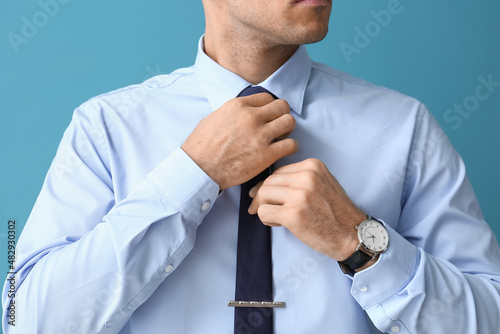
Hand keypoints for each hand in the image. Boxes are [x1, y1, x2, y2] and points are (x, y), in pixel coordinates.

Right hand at [181, 93, 298, 189]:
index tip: (269, 116)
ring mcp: (260, 136)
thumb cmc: (201, 146)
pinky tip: (284, 151)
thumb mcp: (214, 118)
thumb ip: (233, 113)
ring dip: (288, 130)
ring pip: (289, 122)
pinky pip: (291, 145)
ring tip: (282, 138)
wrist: (198, 169)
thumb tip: (244, 112)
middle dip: (282, 115)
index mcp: (238, 106)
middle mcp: (251, 117)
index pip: (267, 98)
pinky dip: (291, 147)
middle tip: (278, 126)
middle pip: (282, 107)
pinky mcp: (266, 155)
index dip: (270, 107)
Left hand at [248, 158, 366, 260]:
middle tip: (262, 209)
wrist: (353, 235)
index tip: (266, 197)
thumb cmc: (336, 213)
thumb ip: (299, 179)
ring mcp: (300, 195)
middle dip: (261, 197)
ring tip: (276, 218)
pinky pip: (264, 212)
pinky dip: (266, 220)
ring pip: (263, 195)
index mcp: (313, 166)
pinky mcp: (294, 214)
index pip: (279, 172)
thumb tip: (265, 184)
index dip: (269, 186)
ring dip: (263, 208)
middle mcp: (306, 177)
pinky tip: (278, 224)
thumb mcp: (322, 183)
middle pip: (268, 182)